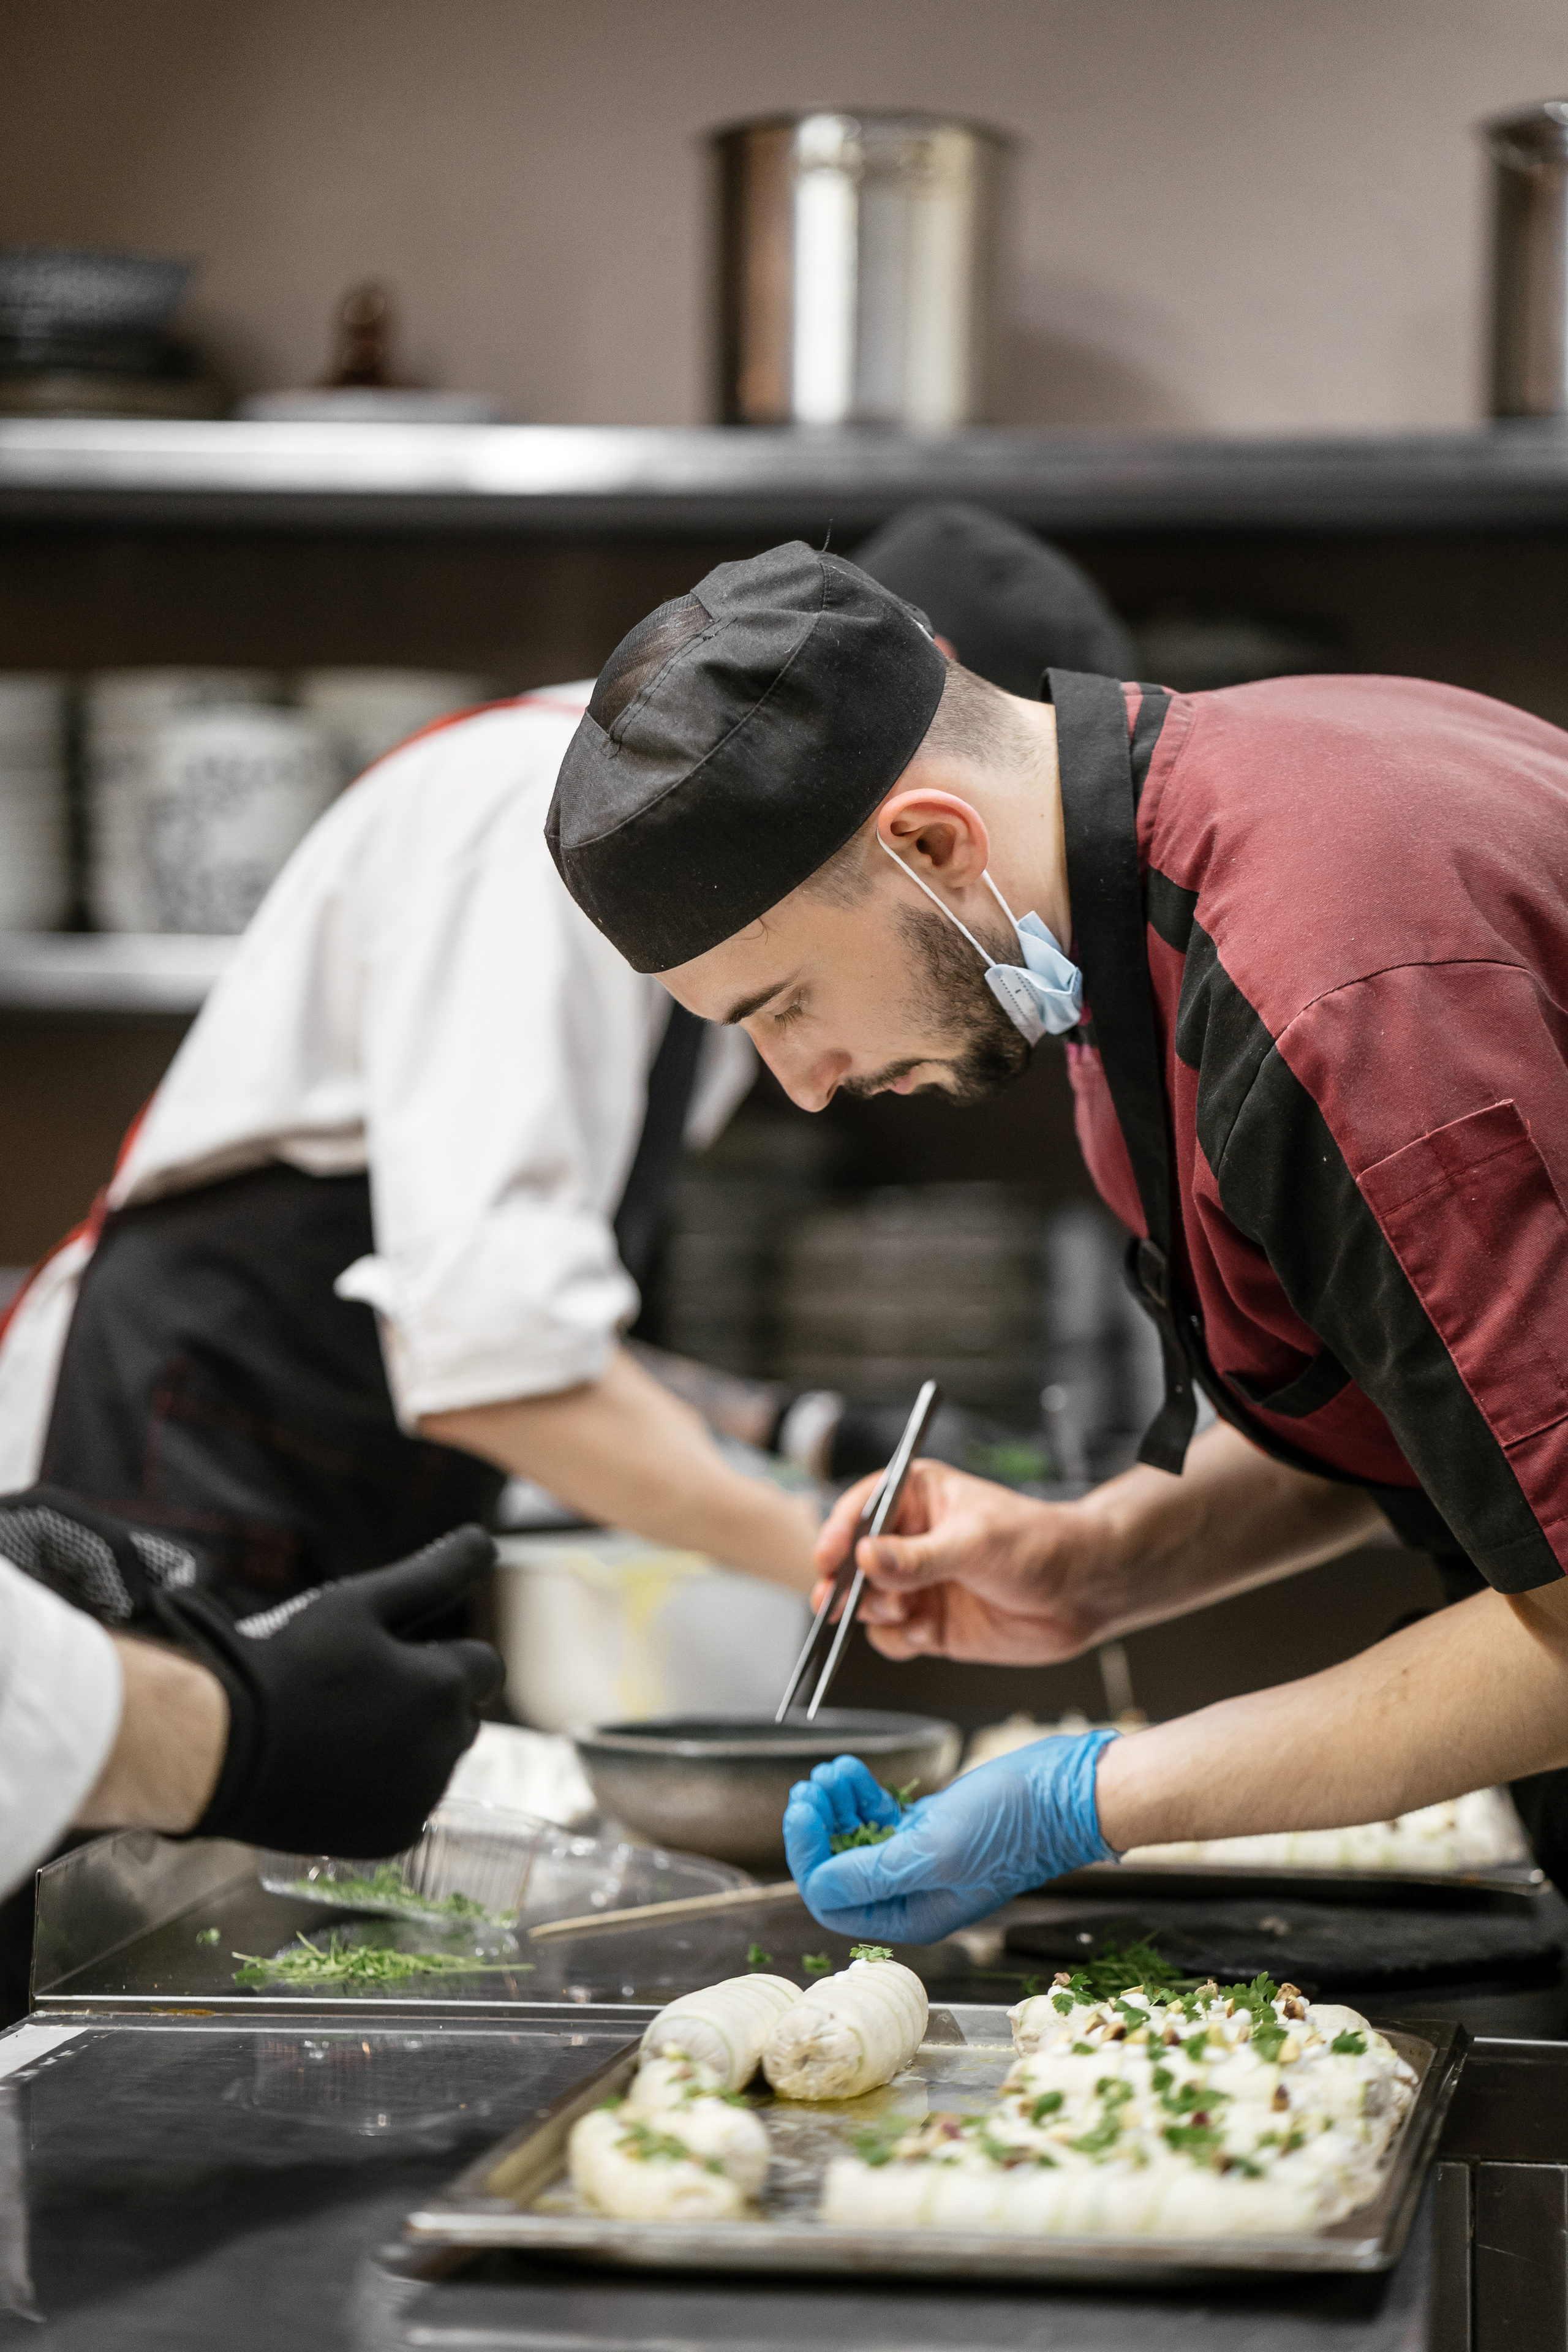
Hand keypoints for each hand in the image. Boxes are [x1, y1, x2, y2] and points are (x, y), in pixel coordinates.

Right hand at [169, 1527, 504, 1856]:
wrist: (224, 1750)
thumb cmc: (291, 1665)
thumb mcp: (359, 1603)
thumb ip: (432, 1573)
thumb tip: (488, 1540)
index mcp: (445, 1687)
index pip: (483, 1666)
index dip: (441, 1657)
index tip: (392, 1659)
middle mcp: (445, 1748)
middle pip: (462, 1717)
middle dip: (431, 1703)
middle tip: (361, 1695)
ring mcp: (419, 1799)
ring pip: (437, 1762)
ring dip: (411, 1746)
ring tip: (343, 1733)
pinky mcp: (392, 1838)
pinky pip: (410, 1806)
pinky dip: (388, 1792)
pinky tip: (340, 1773)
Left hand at [783, 1735, 1119, 1942]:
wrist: (1064, 1792)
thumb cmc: (1011, 1825)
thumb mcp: (935, 1852)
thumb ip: (873, 1875)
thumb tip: (815, 1887)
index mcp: (911, 1914)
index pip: (834, 1900)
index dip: (809, 1857)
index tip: (801, 1812)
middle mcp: (910, 1892)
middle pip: (838, 1867)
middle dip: (817, 1828)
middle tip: (810, 1788)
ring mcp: (919, 1858)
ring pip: (853, 1837)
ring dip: (834, 1805)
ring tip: (832, 1773)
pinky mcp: (928, 1827)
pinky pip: (876, 1815)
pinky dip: (858, 1793)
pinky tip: (851, 1771)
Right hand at [811, 1461, 1107, 1662]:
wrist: (1084, 1591)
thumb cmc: (1039, 1544)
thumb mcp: (974, 1543)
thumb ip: (917, 1557)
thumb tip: (865, 1557)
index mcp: (919, 1499)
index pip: (862, 1510)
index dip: (838, 1534)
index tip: (827, 1560)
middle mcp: (912, 1541)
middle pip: (853, 1561)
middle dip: (846, 1583)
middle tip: (840, 1602)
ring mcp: (920, 1584)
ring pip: (868, 1603)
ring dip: (875, 1613)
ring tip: (905, 1612)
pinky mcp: (932, 1624)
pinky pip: (893, 1637)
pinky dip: (899, 1641)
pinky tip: (925, 1635)